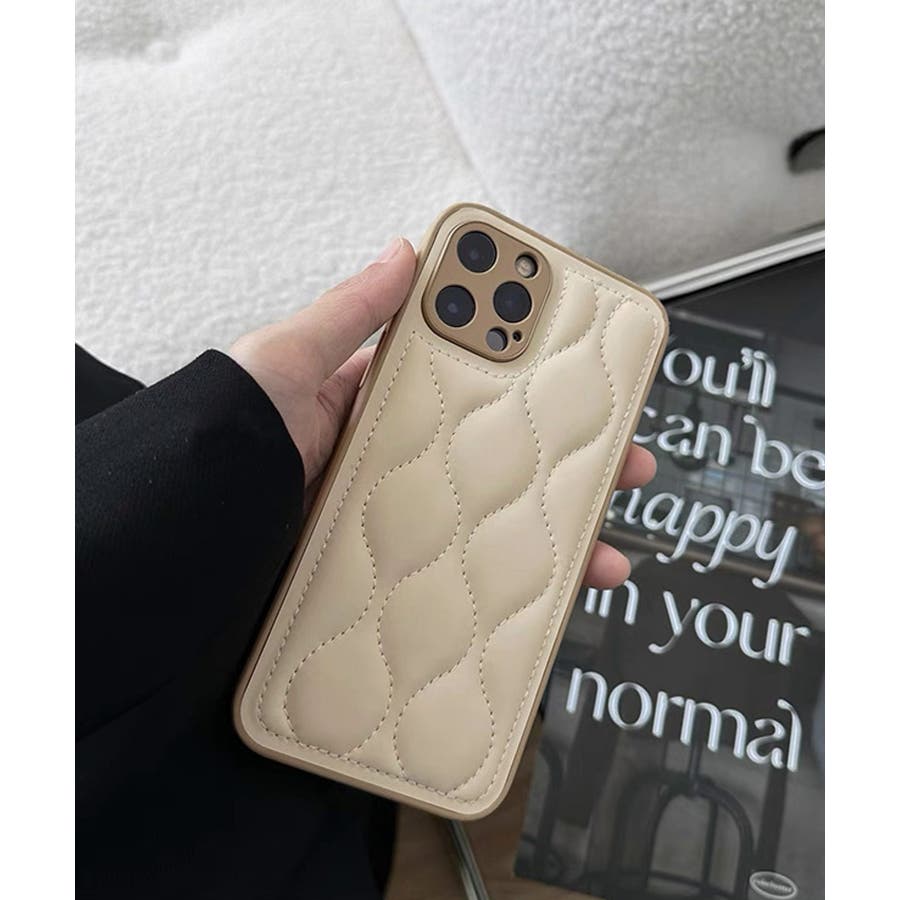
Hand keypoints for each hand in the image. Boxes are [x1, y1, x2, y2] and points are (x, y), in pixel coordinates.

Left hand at [229, 237, 655, 589]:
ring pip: (497, 527)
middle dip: (570, 462)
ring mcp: (399, 525)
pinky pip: (464, 581)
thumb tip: (406, 252)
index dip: (529, 383)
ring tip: (608, 548)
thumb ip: (347, 313)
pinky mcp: (392, 578)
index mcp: (374, 406)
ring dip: (559, 537)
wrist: (181, 549)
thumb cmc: (224, 445)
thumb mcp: (282, 362)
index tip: (587, 378)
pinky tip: (554, 602)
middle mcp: (394, 465)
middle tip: (629, 460)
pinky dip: (513, 594)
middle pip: (502, 460)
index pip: (470, 385)